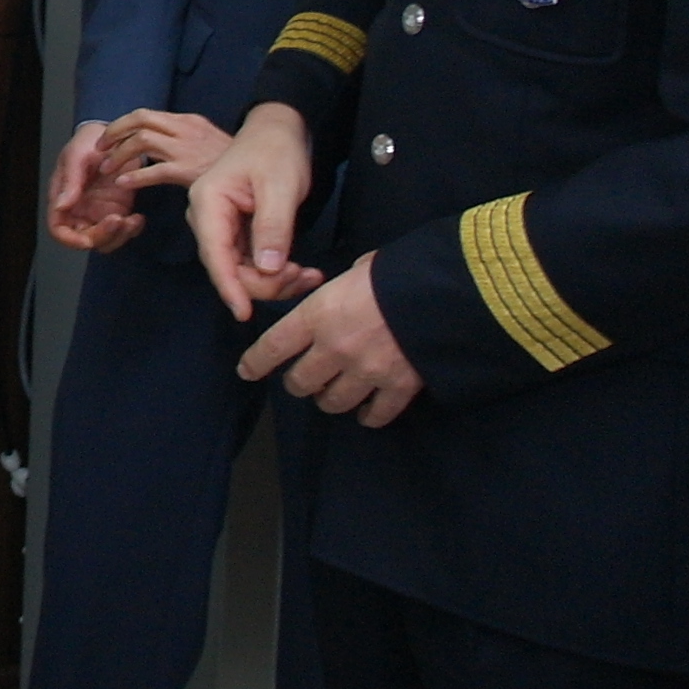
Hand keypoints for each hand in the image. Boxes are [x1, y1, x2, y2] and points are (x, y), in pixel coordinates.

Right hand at [44, 123, 140, 251]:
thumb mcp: (77, 156)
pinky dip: (132, 230)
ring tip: (132, 220)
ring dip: (119, 236)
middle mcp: (80, 210)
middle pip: (85, 239)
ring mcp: (99, 212)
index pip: (59, 229)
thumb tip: (61, 206)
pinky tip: (138, 218)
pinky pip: (123, 230)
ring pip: (106, 240)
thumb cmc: (90, 142)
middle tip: (117, 219)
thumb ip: (70, 180)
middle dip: (102, 236)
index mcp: (63, 198)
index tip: (88, 241)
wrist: (115, 134)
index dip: (70, 240)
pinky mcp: (118, 210)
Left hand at [95, 108, 232, 192]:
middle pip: (139, 120)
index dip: (122, 125)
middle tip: (100, 148)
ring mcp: (185, 148)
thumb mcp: (205, 139)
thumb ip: (181, 139)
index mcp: (186, 120)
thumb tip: (155, 148)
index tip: (109, 136)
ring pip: (142, 142)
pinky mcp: (187, 170)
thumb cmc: (229, 161)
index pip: (146, 115)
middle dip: (114, 132)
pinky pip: (153, 171)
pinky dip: (134, 177)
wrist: (258, 169)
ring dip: (119, 155)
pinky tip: (123, 183)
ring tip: (107, 168)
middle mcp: (184, 129)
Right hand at [184, 104, 328, 318]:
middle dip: (265, 282)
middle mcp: (208, 219)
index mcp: (208, 203)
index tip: (244, 314)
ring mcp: (221, 228)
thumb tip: (268, 269)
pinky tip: (301, 271)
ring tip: (309, 274)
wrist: (277, 133)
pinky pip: (252, 264)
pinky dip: (276, 273)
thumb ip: (273, 228)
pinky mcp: (236, 235)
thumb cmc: (276, 152)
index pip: (215, 254)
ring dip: (275, 281)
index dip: (230, 286)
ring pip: (242, 271)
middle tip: (305, 276)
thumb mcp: (280, 187)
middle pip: (229, 269)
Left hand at [237, 255, 423, 424]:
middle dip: (298, 383)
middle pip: (300, 382)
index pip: (273, 347)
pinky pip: (376, 414)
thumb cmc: (395, 274)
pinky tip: (367, 411)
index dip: (256, 363)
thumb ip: (340, 290)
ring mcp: (365, 372)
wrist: (442, 293)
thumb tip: (343, 290)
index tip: (246, 371)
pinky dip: (369, 416)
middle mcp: (334, 349)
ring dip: (329, 400)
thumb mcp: (356, 272)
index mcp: (318, 315)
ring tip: (333, 394)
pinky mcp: (397, 387)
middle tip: (302, 379)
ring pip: (333, 402)